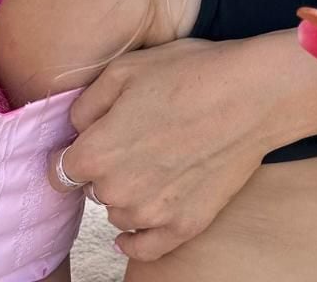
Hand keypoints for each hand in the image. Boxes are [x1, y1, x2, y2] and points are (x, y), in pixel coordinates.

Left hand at [50, 38, 271, 260]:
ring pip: (119, 211)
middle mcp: (116, 191)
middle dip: (109, 166)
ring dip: (130, 192)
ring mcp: (150, 214)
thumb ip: (85, 104)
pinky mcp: (183, 226)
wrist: (255, 94)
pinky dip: (138, 237)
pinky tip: (142, 220)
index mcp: (97, 152)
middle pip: (93, 187)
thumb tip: (74, 129)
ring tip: (163, 157)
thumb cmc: (193, 73)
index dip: (76, 150)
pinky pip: (143, 247)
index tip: (96, 137)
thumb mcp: (128, 68)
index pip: (60, 168)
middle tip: (143, 135)